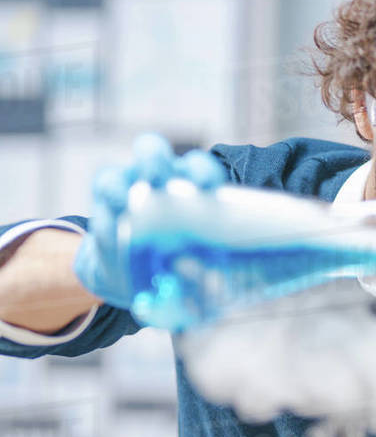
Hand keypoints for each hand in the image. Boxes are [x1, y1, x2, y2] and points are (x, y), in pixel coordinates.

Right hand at [73, 134, 225, 307]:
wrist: (130, 271)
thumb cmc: (176, 256)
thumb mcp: (197, 261)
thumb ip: (207, 269)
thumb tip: (219, 285)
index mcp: (187, 184)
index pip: (196, 166)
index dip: (203, 171)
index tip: (209, 187)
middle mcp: (153, 180)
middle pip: (149, 151)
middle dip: (153, 160)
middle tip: (157, 179)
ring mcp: (121, 192)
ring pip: (112, 175)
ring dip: (117, 187)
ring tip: (122, 203)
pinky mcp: (98, 213)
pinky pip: (94, 211)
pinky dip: (103, 223)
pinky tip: (110, 239)